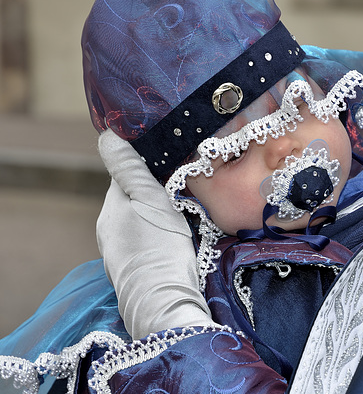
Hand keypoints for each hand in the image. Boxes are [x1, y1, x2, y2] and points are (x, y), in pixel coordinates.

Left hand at [97, 129, 213, 338]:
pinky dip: (155, 239)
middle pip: (132, 199)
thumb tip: (107, 134)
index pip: (126, 176)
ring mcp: (116, 252)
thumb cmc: (161, 247)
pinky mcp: (129, 271)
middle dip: (152, 195)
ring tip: (180, 221)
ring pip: (137, 222)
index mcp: (111, 207)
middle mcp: (107, 228)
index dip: (148, 170)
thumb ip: (130, 168)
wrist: (163, 302)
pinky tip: (171, 245)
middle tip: (181, 196)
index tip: (172, 171)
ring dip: (154, 218)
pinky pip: (142, 243)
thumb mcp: (150, 199)